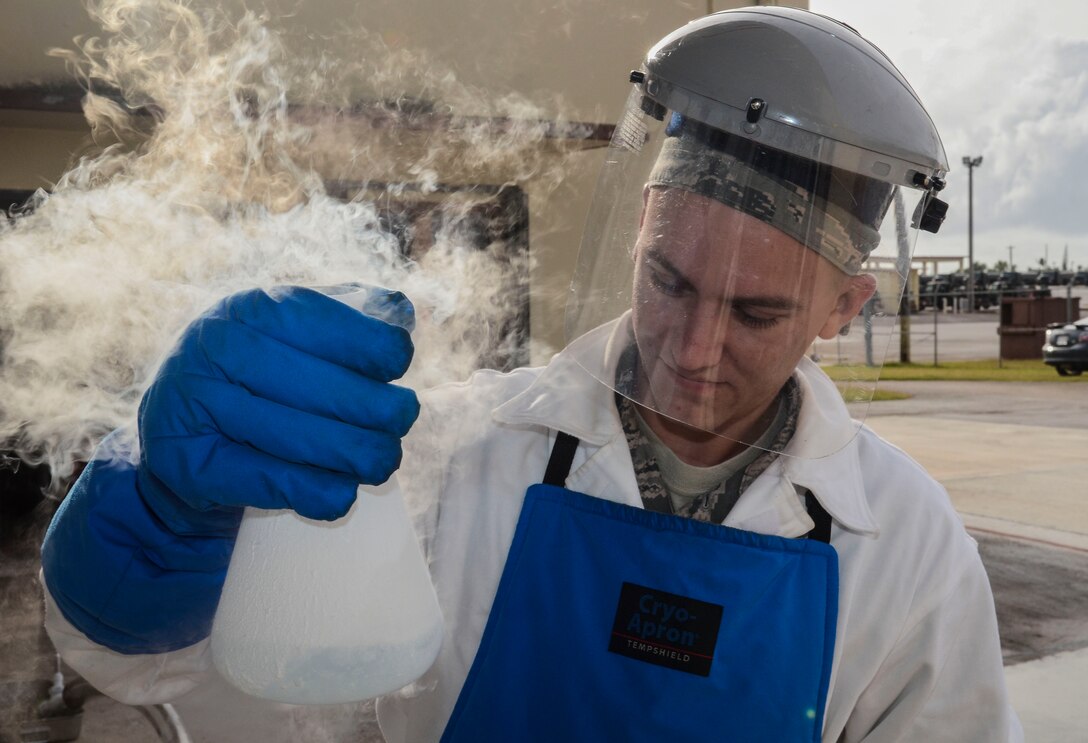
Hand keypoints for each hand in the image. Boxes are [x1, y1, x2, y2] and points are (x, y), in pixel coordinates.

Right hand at [42, 285, 419, 652]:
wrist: (178, 445)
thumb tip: (402, 312)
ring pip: (302, 438)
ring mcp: (194, 407)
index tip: (398, 362)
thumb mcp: (292, 337)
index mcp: (246, 310)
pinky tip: (343, 492)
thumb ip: (349, 316)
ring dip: (359, 454)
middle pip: (317, 385)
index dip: (370, 342)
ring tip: (382, 460)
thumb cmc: (257, 382)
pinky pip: (276, 483)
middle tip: (402, 418)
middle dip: (377, 407)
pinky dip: (321, 492)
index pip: (318, 320)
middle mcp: (214, 351)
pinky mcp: (190, 466)